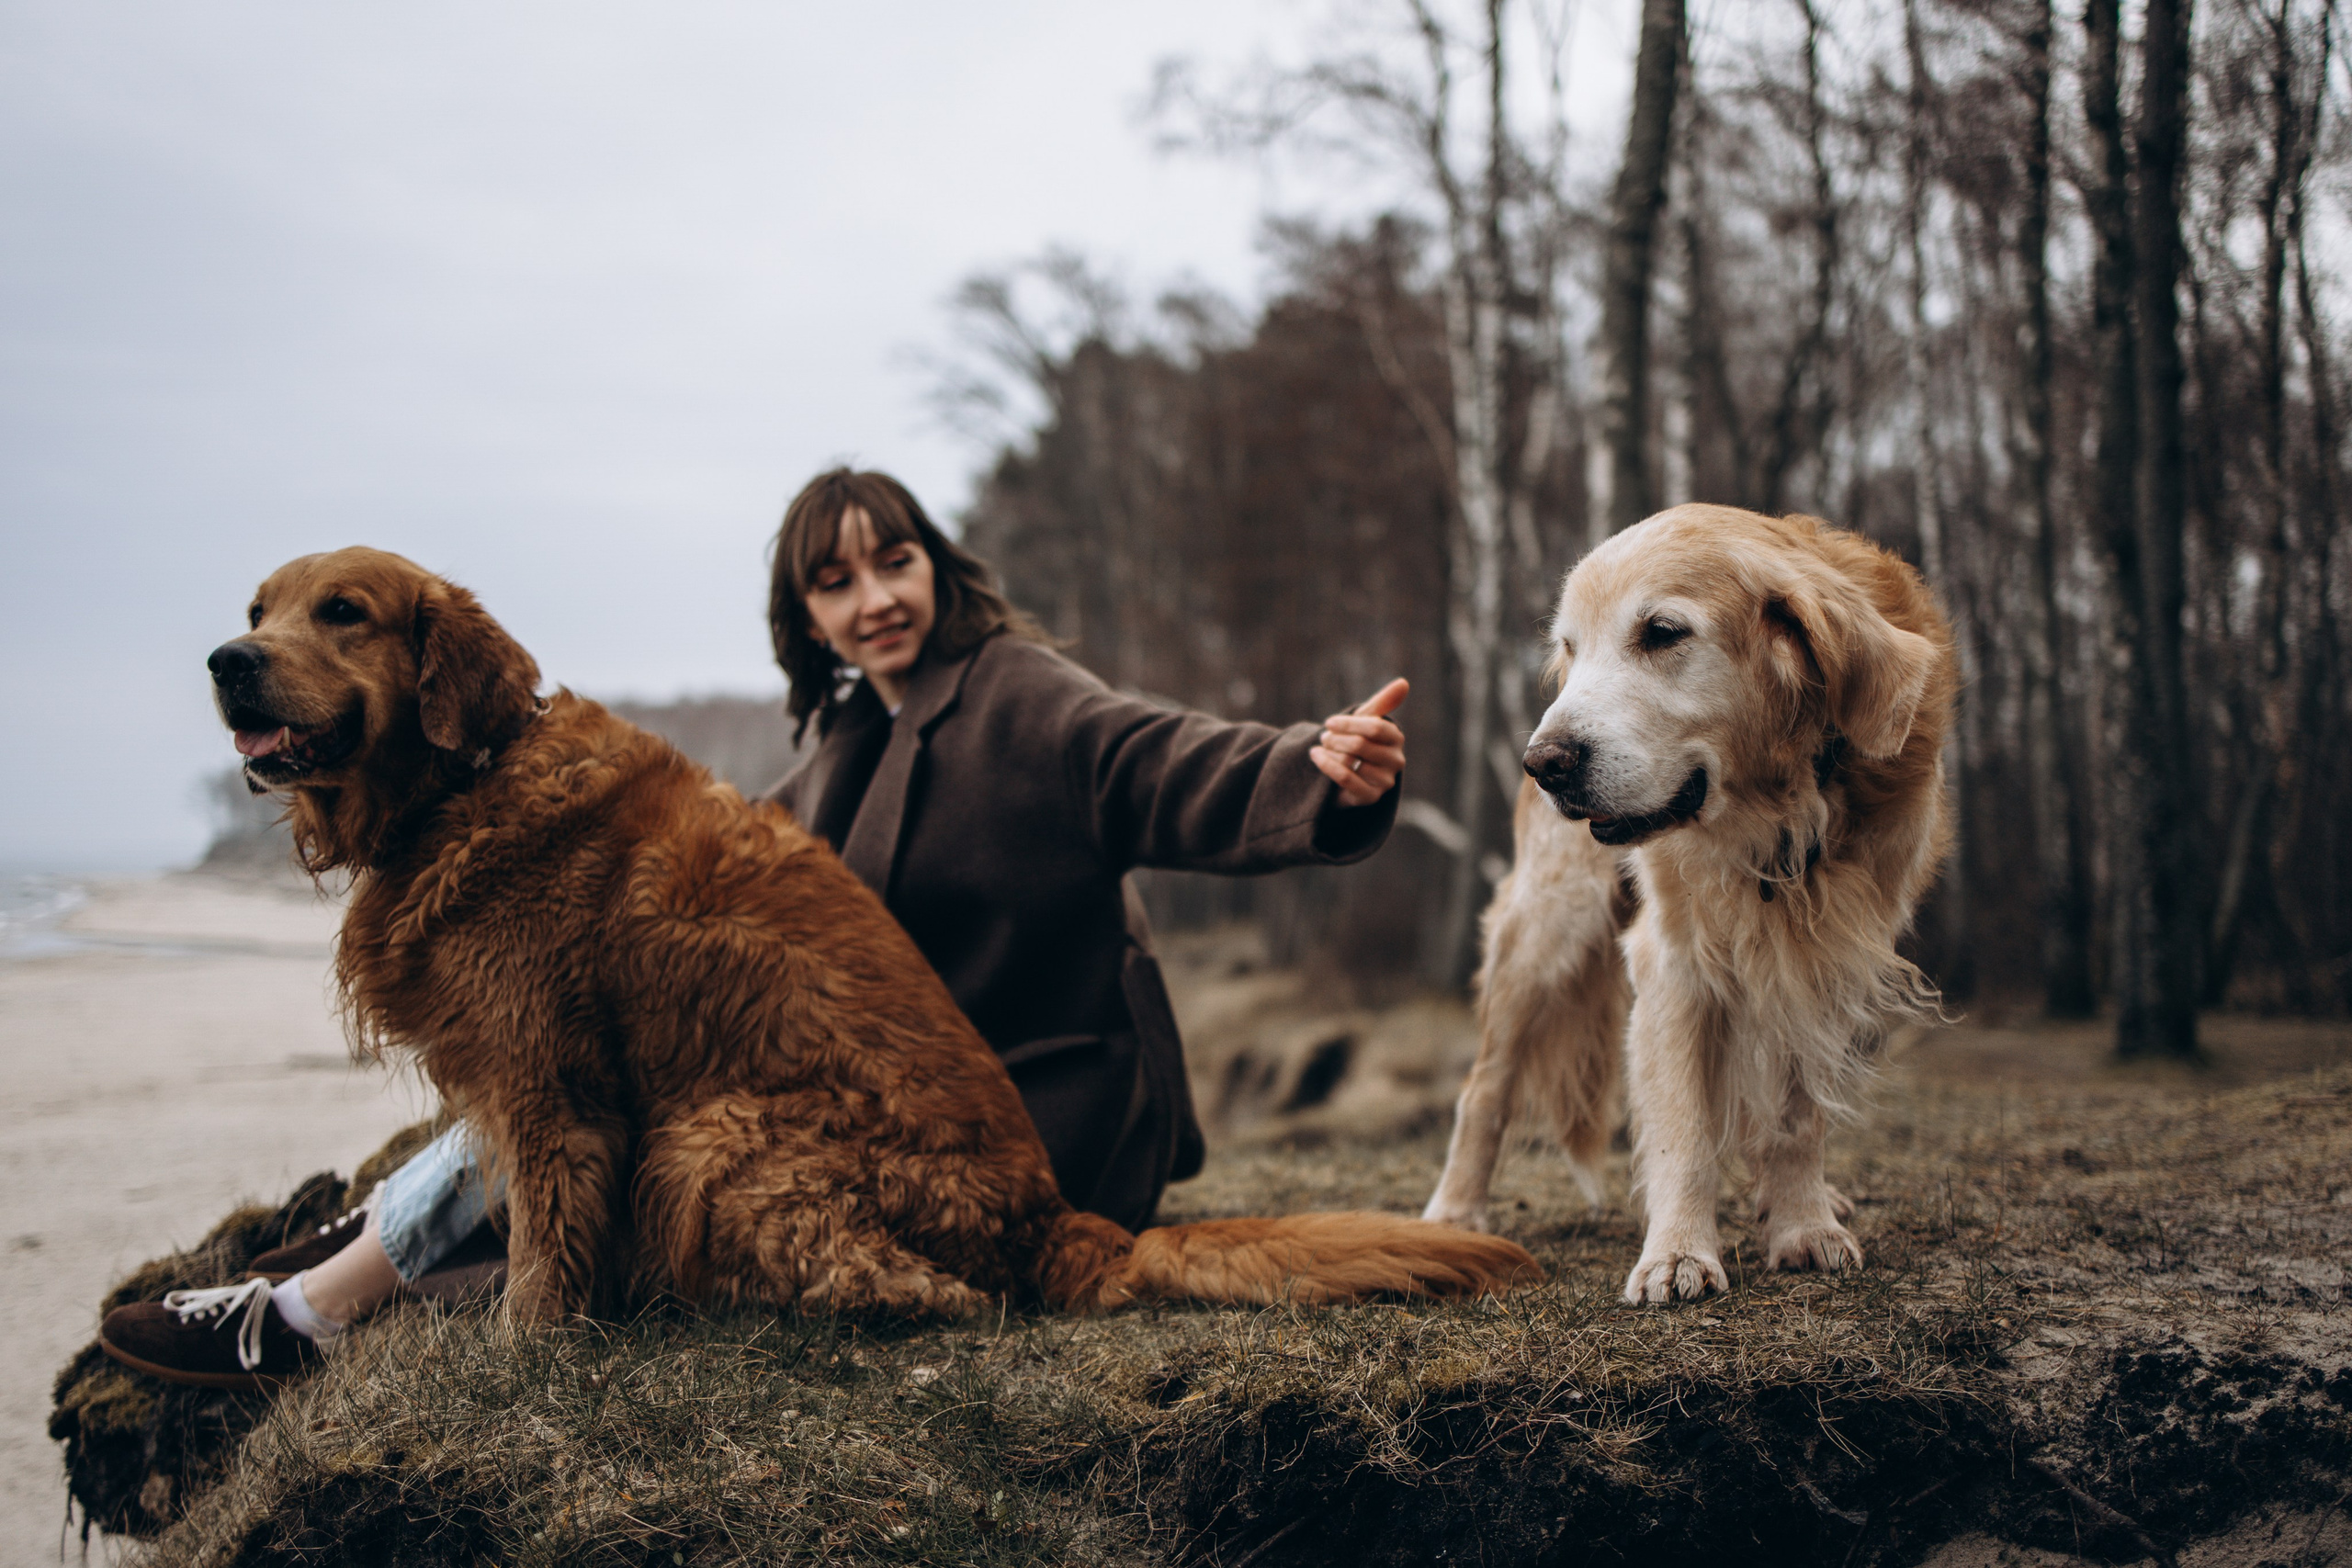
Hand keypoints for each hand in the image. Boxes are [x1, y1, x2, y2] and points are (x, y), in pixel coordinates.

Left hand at [1312, 677, 1407, 807]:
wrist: (1343, 775)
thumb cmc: (1356, 741)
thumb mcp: (1366, 720)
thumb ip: (1383, 702)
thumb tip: (1403, 682)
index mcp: (1396, 739)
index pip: (1375, 728)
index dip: (1349, 724)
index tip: (1330, 722)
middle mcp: (1396, 761)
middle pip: (1360, 745)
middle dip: (1336, 739)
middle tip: (1324, 737)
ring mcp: (1385, 782)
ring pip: (1350, 761)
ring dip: (1329, 753)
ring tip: (1321, 749)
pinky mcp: (1370, 797)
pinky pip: (1345, 778)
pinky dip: (1326, 766)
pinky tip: (1316, 757)